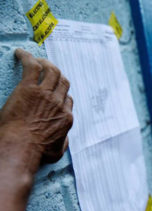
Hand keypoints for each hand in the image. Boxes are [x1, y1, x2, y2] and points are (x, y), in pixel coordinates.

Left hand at [0, 49, 72, 163]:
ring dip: (46, 64)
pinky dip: (28, 58)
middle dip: (58, 75)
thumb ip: (63, 142)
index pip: (67, 100)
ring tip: (38, 60)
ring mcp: (45, 94)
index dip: (61, 94)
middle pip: (63, 82)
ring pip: (52, 71)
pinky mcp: (29, 88)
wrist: (21, 146)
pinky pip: (32, 67)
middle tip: (49, 70)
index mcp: (65, 117)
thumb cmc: (37, 152)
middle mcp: (59, 103)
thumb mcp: (57, 151)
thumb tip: (63, 139)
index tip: (54, 92)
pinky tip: (20, 54)